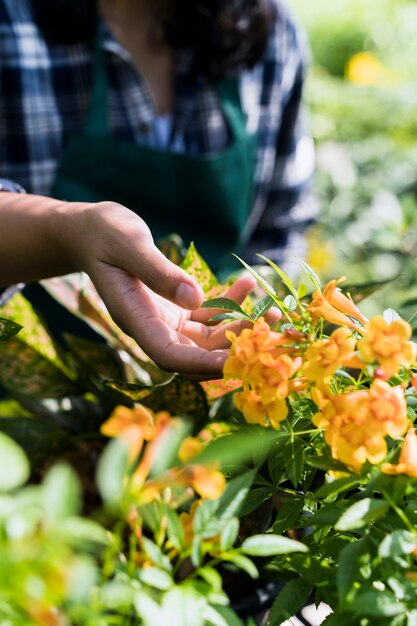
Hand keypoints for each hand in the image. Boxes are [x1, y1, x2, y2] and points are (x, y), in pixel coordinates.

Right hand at [66, 202, 279, 379]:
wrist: (89, 231)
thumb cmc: (103, 233)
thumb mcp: (130, 245)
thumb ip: (159, 272)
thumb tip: (194, 298)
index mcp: (135, 319)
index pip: (170, 356)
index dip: (202, 364)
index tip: (238, 361)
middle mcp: (151, 327)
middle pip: (194, 355)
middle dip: (232, 350)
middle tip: (270, 333)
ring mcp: (164, 320)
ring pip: (206, 339)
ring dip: (238, 329)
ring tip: (271, 311)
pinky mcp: (174, 307)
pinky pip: (206, 315)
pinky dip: (228, 305)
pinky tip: (246, 285)